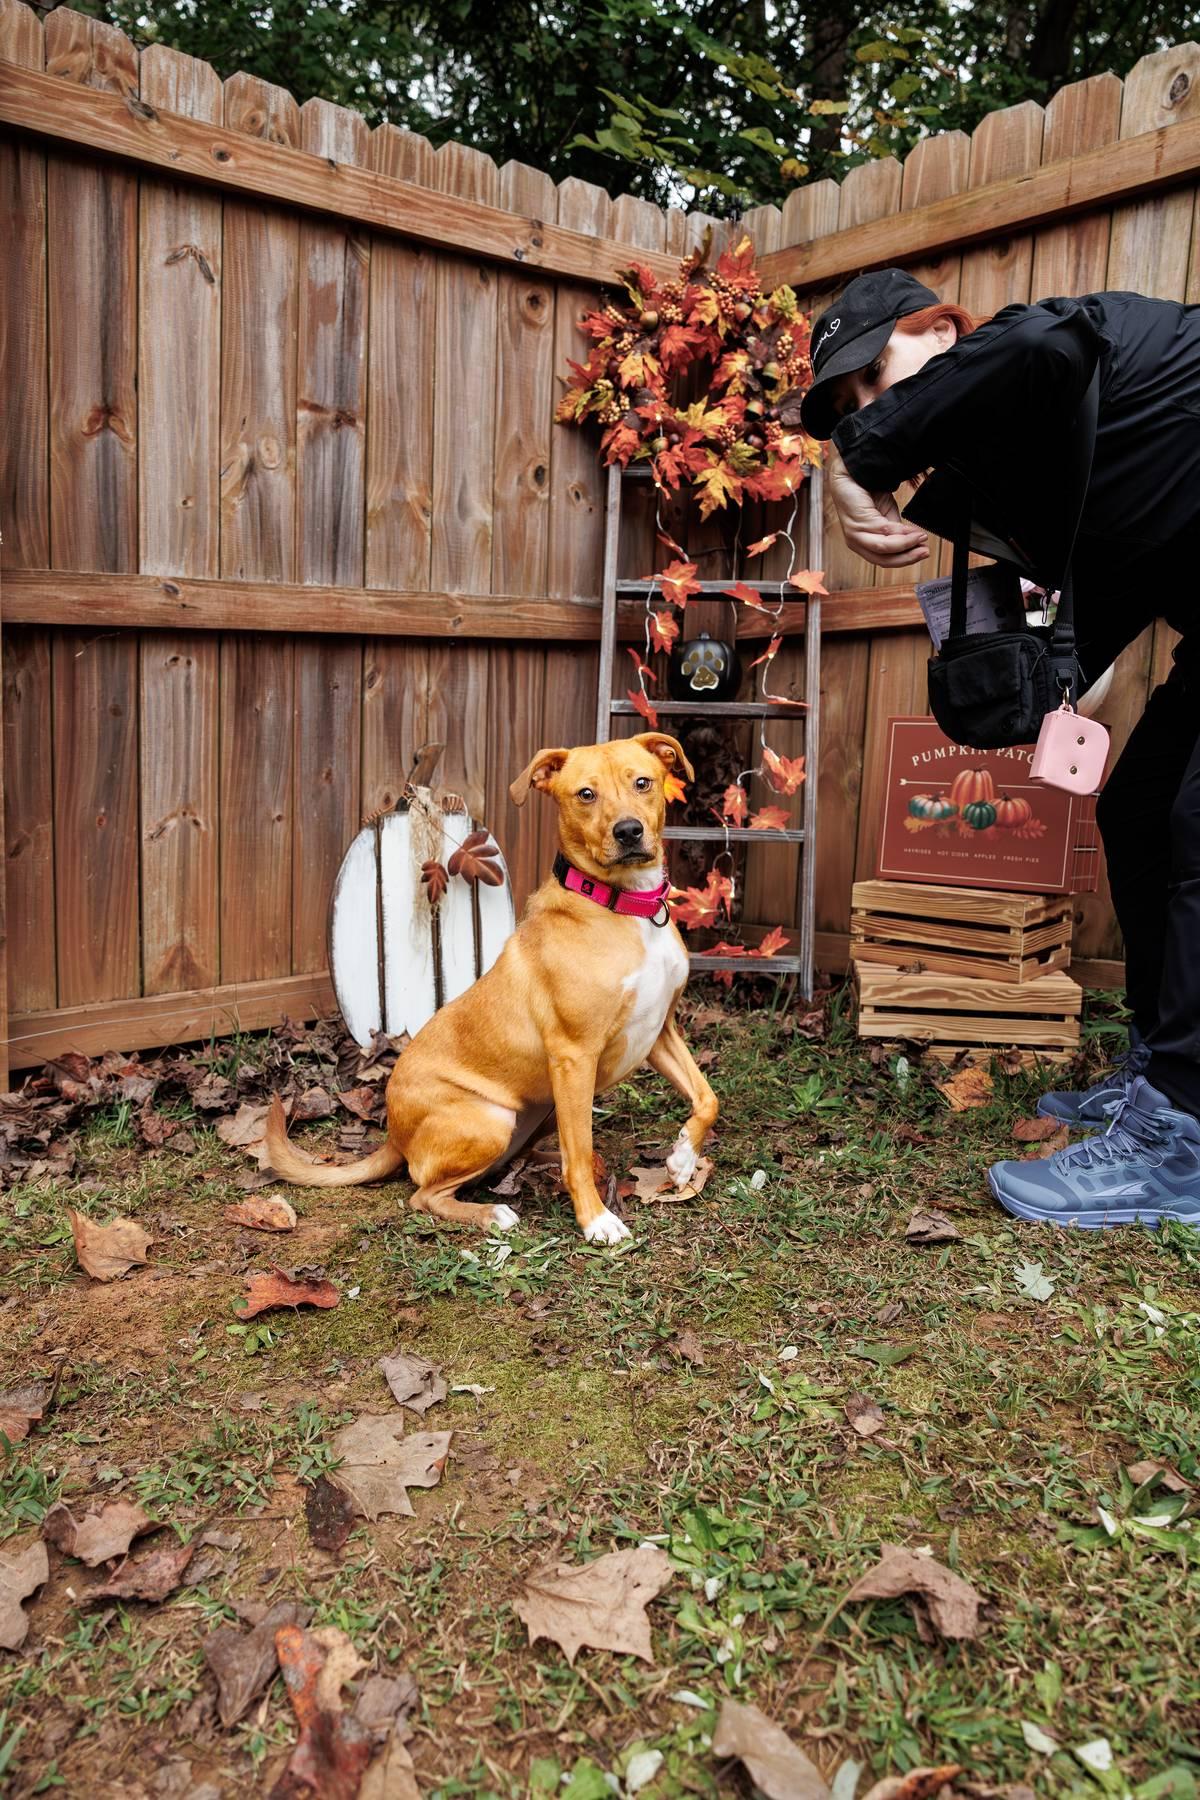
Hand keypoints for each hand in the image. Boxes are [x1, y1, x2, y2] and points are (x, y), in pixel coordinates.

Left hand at [828, 449, 929, 567]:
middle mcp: (856, 543)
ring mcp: (855, 534)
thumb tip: (912, 541)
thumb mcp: (886, 516)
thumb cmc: (867, 494)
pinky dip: (900, 532)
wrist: (853, 474)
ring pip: (883, 548)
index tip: (922, 553)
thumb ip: (896, 531)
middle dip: (907, 557)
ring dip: (906, 544)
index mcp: (862, 545)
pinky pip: (883, 531)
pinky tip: (912, 530)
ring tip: (921, 538)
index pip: (884, 560)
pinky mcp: (858, 521)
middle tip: (925, 551)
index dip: (905, 559)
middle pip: (884, 560)